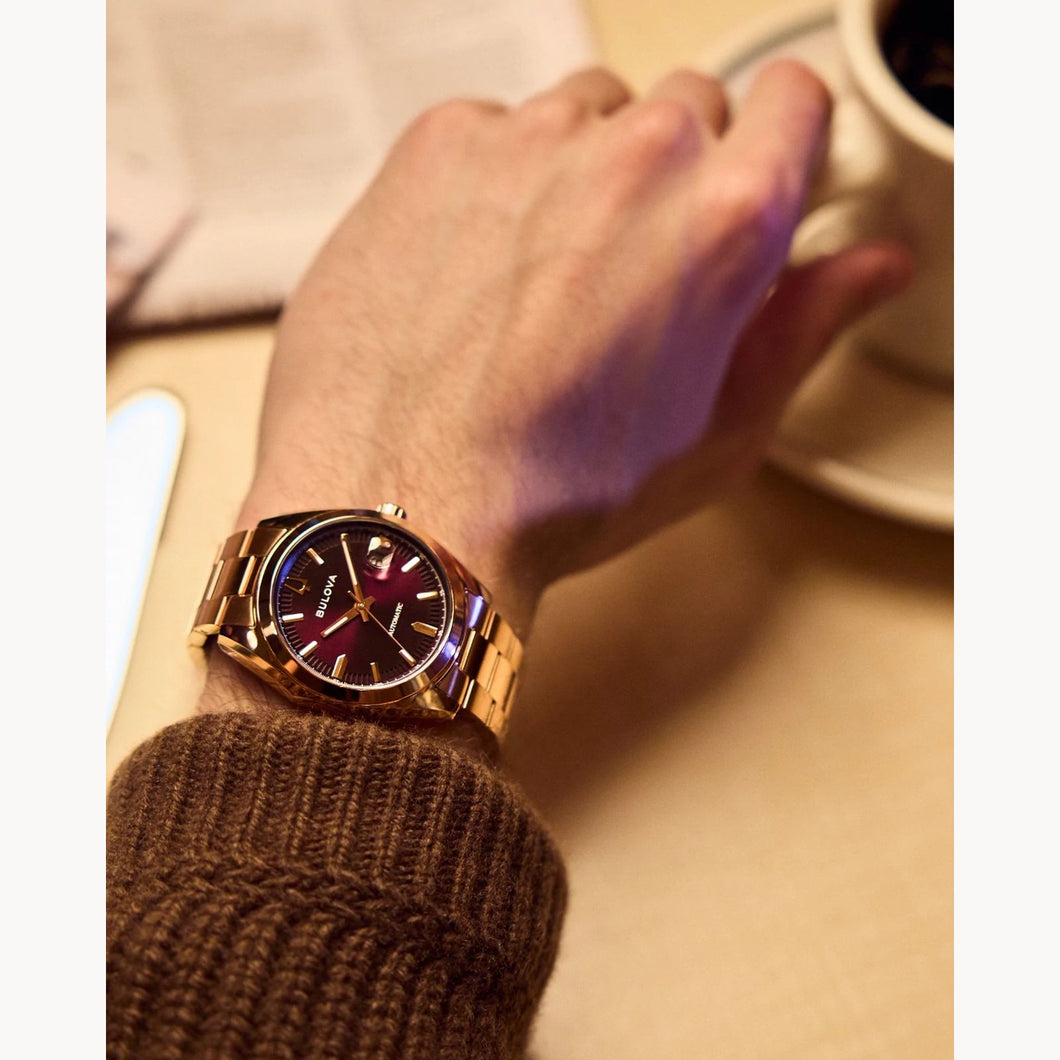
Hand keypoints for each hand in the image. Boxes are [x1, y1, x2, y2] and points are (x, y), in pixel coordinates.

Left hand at [234, 61, 912, 639]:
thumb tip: (871, 267)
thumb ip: (805, 326)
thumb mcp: (718, 434)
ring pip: (587, 116)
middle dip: (673, 178)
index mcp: (728, 220)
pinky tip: (475, 270)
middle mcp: (633, 156)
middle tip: (629, 271)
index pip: (794, 100)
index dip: (778, 143)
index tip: (751, 176)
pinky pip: (495, 132)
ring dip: (581, 174)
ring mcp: (527, 140)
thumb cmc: (551, 493)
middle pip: (686, 110)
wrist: (399, 505)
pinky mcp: (437, 146)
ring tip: (543, 279)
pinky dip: (496, 181)